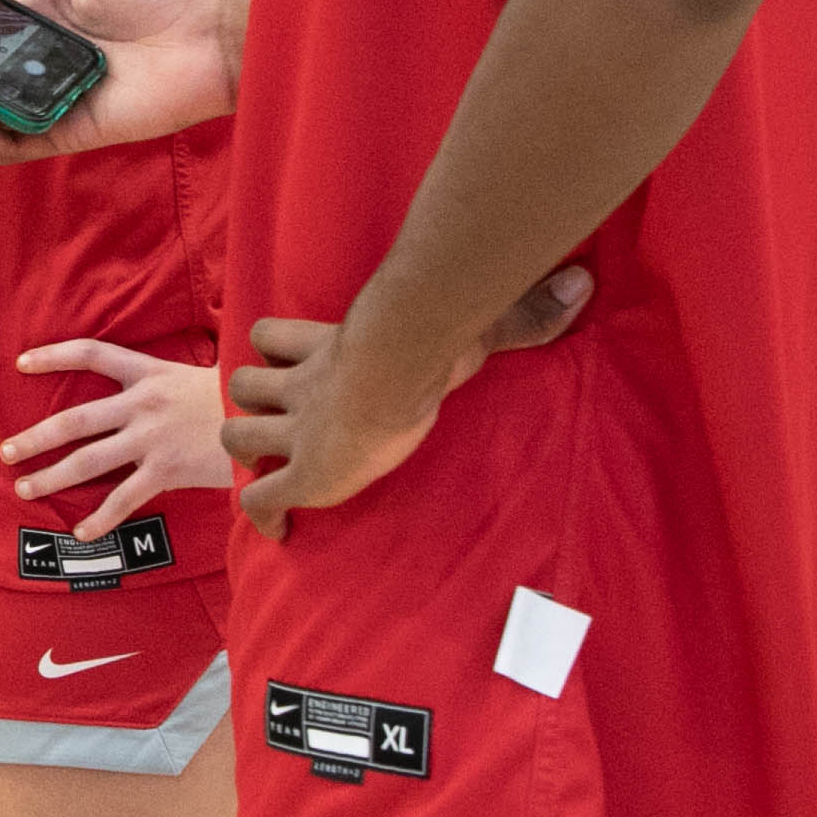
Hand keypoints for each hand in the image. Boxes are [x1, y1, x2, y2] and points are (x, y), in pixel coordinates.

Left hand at [0, 338, 229, 539]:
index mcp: (149, 373)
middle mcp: (142, 404)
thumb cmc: (244, 397)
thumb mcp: (204, 372)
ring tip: (23, 487)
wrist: (274, 419)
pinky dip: (101, 518)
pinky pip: (124, 498)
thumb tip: (165, 374)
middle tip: (5, 450)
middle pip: (74, 420)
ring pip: (88, 460)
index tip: (21, 363)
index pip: (91, 354)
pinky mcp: (167, 471)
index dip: (54, 357)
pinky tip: (80, 533)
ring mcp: (151, 439)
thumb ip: (172, 378)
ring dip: (51, 476)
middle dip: (35, 437)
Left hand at [222, 265, 592, 537]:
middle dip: (253, 401)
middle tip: (275, 417)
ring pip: (236, 438)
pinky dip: (265, 516)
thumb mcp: (468, 324)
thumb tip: (580, 285)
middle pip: (241, 384)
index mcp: (327, 351)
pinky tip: (279, 531)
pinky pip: (262, 503)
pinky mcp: (301, 478)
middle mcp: (300, 389)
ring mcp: (295, 435)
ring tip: (271, 466)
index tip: (283, 358)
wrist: (392, 375)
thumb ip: (519, 313)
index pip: (272, 335)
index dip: (274, 346)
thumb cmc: (425, 344)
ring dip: (248, 450)